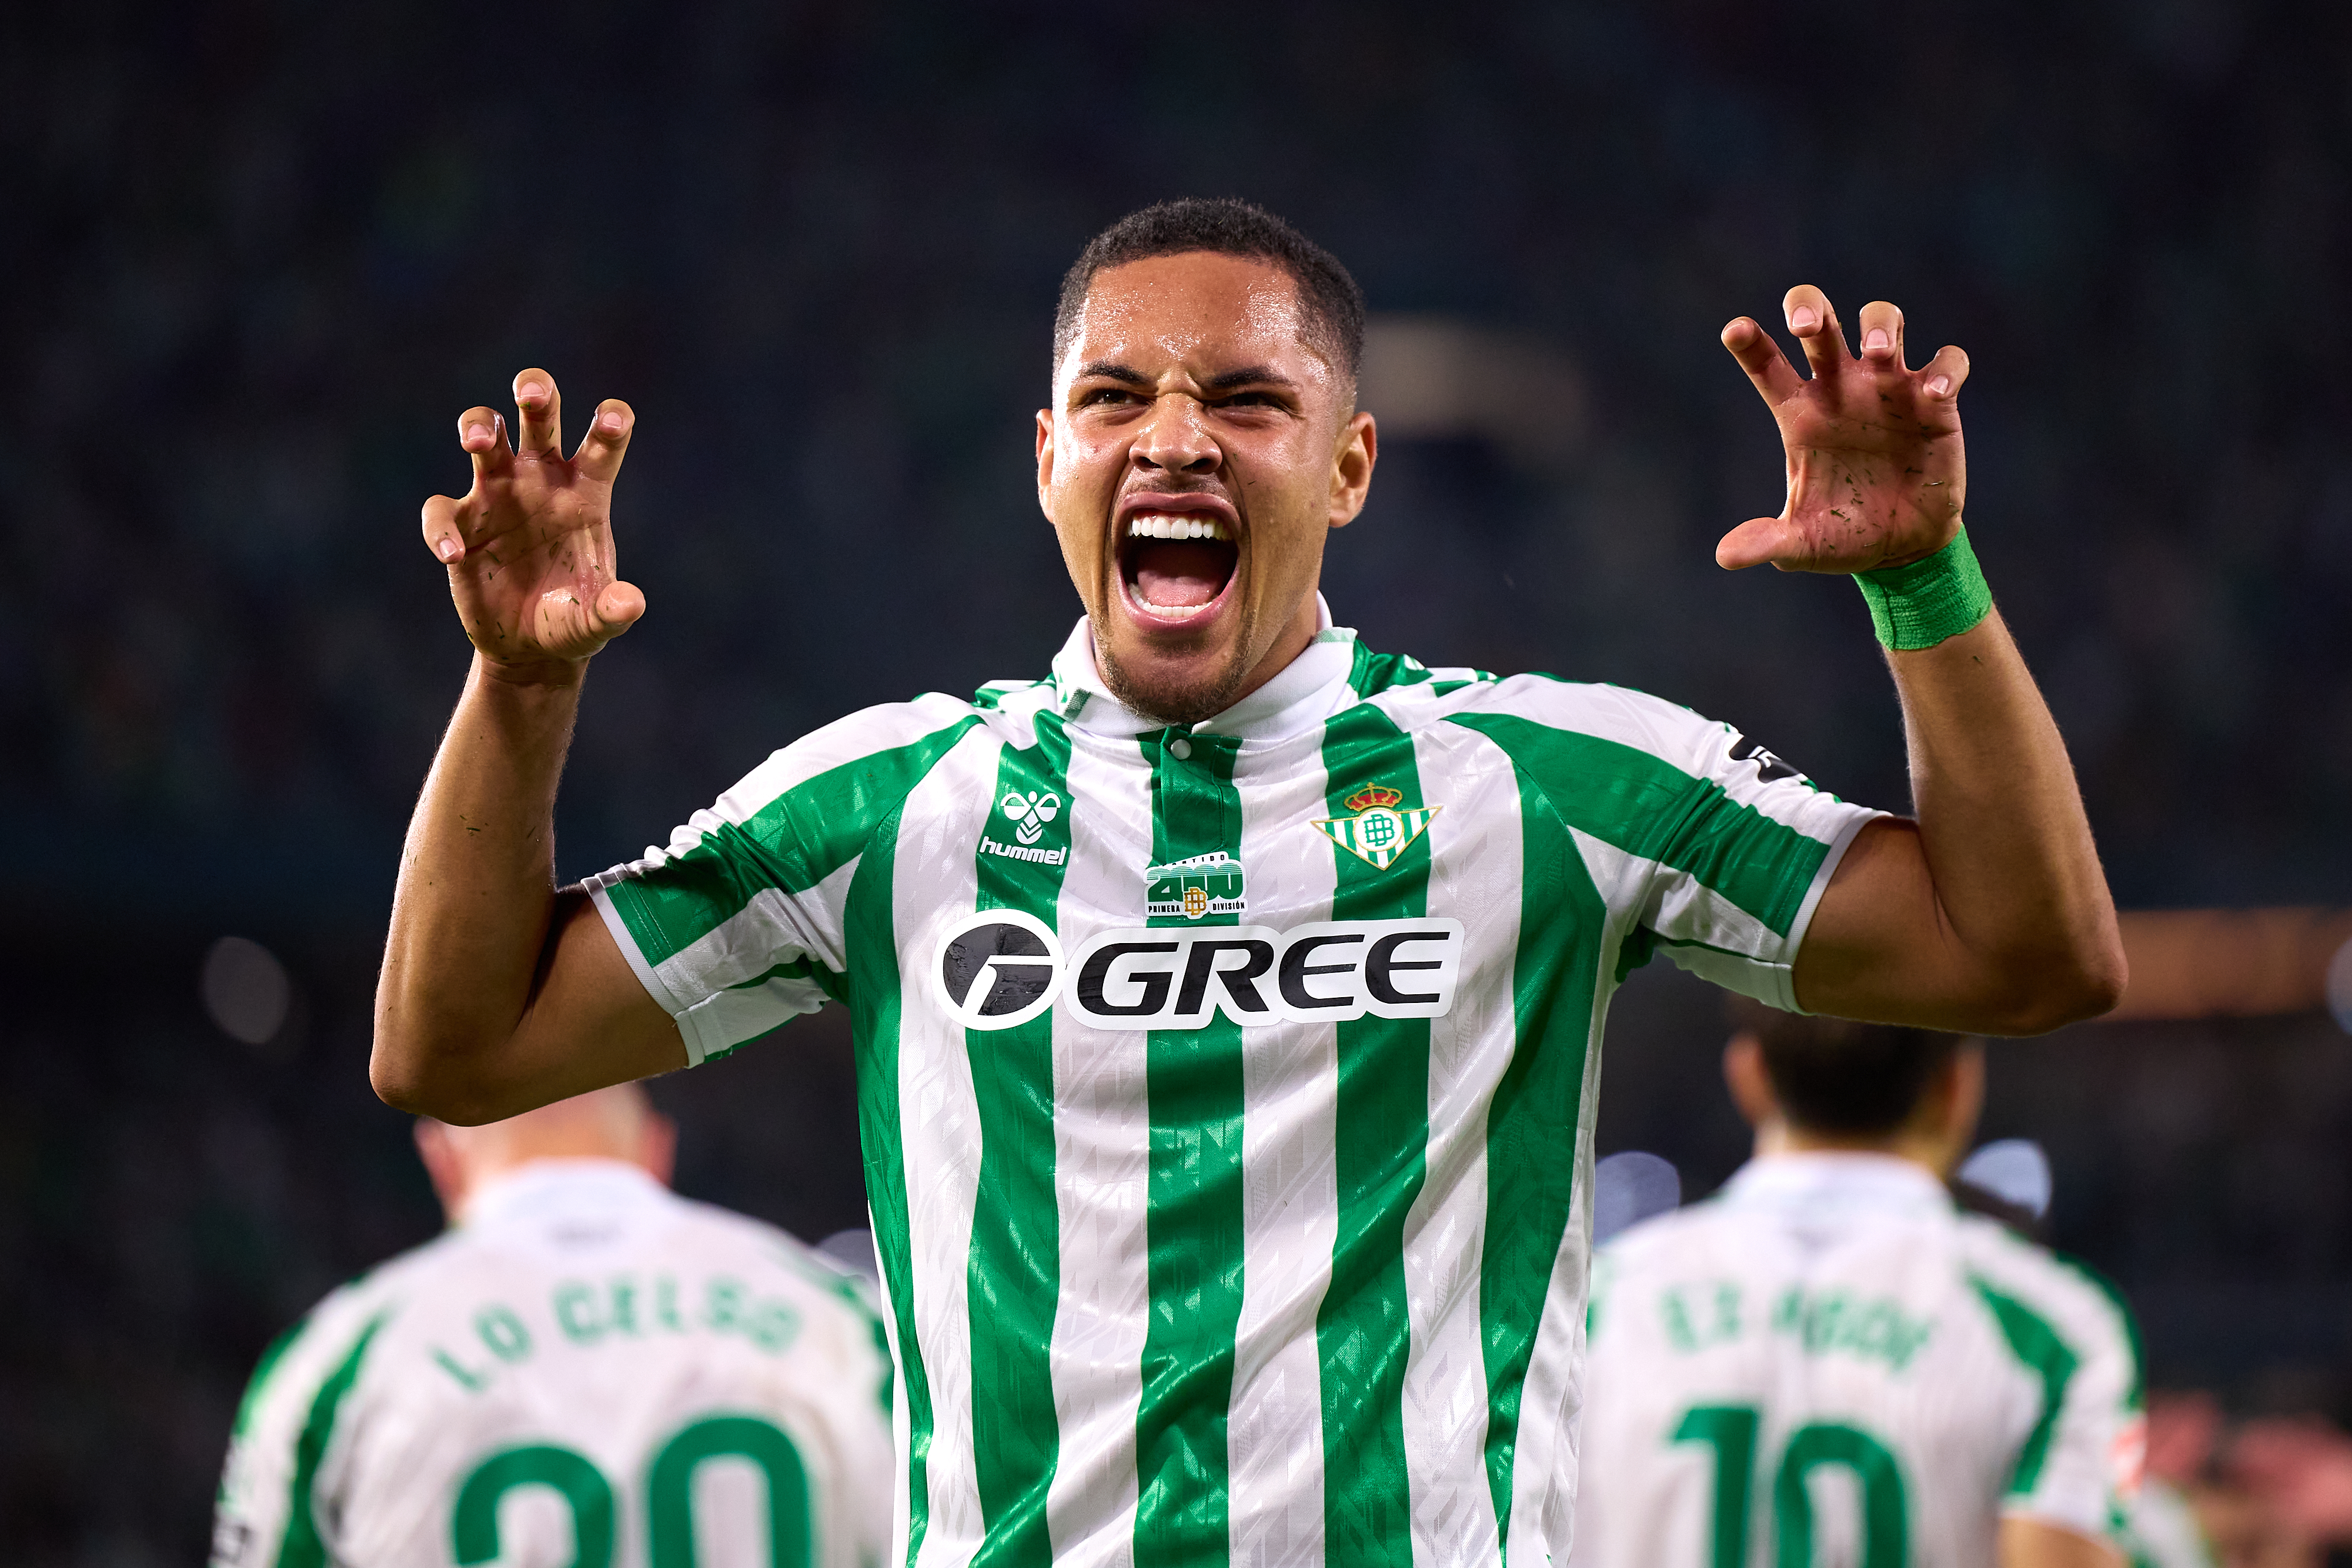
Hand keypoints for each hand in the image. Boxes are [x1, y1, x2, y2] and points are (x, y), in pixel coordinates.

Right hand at [420, 370, 644, 673]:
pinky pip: (442, 511)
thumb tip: (630, 604)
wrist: (530, 649)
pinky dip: (441, 529)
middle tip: (530, 393)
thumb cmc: (571, 621)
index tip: (611, 419)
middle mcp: (541, 481)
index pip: (602, 444)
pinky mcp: (461, 524)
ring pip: (486, 436)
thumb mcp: (596, 622)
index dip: (609, 423)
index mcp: (586, 492)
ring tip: (476, 442)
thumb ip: (613, 611)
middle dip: (535, 392)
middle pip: (538, 418)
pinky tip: (453, 555)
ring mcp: (498, 495)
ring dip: (478, 426)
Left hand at [1716, 286, 1970, 573]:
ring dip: (1880, 325)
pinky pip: (1946, 364)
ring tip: (1877, 352)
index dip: (1750, 344)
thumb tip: (1725, 556)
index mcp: (1800, 414)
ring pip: (1884, 322)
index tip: (1735, 329)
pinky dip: (1944, 370)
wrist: (1902, 549)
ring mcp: (1889, 389)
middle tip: (1805, 325)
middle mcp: (1841, 390)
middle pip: (1822, 325)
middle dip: (1812, 309)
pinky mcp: (1936, 404)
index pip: (1767, 366)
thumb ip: (1766, 542)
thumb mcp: (1801, 545)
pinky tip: (1933, 394)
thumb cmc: (1844, 536)